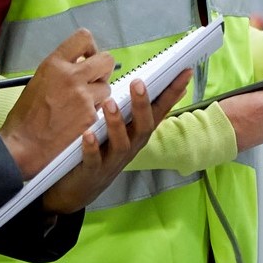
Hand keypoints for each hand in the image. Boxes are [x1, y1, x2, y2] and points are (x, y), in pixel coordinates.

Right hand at [0, 29, 115, 176]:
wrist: (23, 146)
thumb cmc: (26, 117)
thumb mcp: (39, 80)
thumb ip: (61, 69)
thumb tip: (81, 64)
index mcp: (54, 64)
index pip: (84, 37)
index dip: (90, 48)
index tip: (87, 58)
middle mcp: (71, 76)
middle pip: (106, 60)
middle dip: (102, 70)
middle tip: (92, 81)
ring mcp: (83, 96)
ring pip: (106, 87)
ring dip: (98, 96)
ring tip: (80, 106)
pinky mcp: (90, 115)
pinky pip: (102, 108)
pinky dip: (94, 114)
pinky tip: (78, 121)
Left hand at [41, 70, 189, 214]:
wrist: (78, 191)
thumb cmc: (102, 152)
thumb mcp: (124, 131)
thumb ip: (139, 111)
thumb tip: (166, 87)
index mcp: (139, 134)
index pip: (160, 111)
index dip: (172, 93)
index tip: (184, 72)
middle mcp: (131, 148)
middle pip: (144, 127)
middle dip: (143, 105)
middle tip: (139, 82)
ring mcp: (113, 161)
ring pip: (121, 143)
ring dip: (117, 123)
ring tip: (110, 102)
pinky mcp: (93, 172)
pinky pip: (94, 160)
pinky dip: (92, 147)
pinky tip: (88, 133)